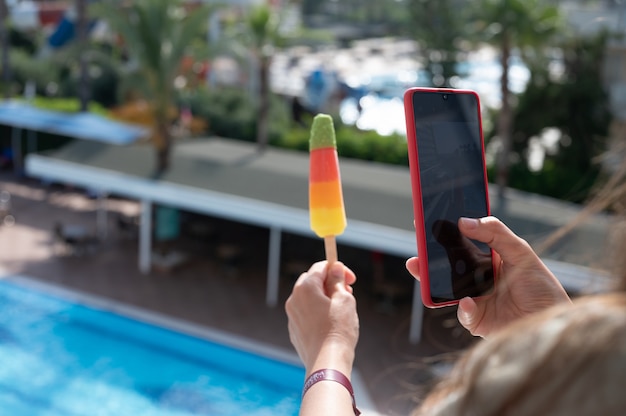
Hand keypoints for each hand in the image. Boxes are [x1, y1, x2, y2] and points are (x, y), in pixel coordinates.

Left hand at [285, 261, 358, 374]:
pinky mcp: (294, 330)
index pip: (320, 267)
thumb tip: (334, 267)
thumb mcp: (344, 300)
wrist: (327, 362)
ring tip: (341, 310)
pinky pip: (306, 314)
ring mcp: (292, 316)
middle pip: (312, 281)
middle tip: (348, 293)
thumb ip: (338, 280)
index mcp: (306, 288)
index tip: (351, 279)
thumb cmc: (338, 330)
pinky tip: (330, 324)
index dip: (338, 269)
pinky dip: (317, 313)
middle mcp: (294, 299)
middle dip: (330, 283)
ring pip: (308, 298)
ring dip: (324, 298)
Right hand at [407, 216, 570, 337]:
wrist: (553, 324)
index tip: (428, 219)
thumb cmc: (542, 288)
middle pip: (446, 264)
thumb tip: (465, 221)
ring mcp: (474, 298)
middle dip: (428, 253)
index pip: (460, 241)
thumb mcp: (522, 253)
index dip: (444, 231)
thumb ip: (496, 233)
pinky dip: (463, 307)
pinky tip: (467, 301)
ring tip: (420, 266)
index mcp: (487, 259)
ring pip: (444, 287)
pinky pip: (462, 312)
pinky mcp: (476, 320)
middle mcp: (477, 277)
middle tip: (418, 240)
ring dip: (430, 277)